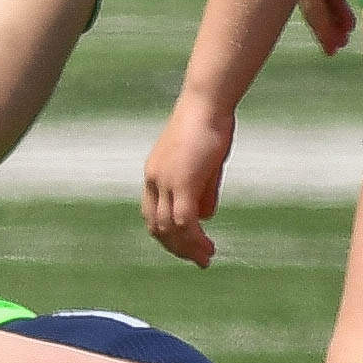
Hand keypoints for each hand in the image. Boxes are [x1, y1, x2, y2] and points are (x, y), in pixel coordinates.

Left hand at [142, 99, 234, 268]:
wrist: (207, 103)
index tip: (187, 246)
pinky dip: (193, 239)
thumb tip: (204, 217)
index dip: (167, 235)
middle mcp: (153, 182)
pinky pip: (183, 221)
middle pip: (157, 227)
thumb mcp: (205, 164)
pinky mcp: (182, 182)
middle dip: (177, 248)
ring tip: (206, 258)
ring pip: (169, 228)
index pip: (152, 215)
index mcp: (153, 176)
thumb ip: (203, 191)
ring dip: (187, 248)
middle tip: (199, 259)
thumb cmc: (210, 126)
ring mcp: (165, 182)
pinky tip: (206, 247)